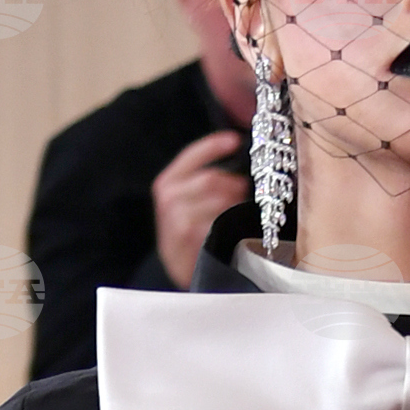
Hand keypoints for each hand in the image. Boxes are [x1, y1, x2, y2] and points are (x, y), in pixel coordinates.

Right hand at [151, 129, 249, 289]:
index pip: (192, 155)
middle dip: (232, 184)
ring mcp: (176, 218)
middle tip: (242, 192)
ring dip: (232, 205)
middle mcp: (168, 197)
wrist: (178, 269)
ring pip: (218, 200)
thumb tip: (236, 171)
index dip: (214, 145)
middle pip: (210, 178)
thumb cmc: (188, 234)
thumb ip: (203, 183)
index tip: (235, 140)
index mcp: (167, 183)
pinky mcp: (188, 238)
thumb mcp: (189, 203)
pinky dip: (228, 225)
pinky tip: (229, 231)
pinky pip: (218, 222)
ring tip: (235, 214)